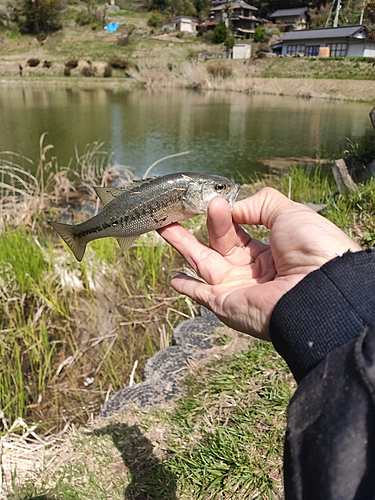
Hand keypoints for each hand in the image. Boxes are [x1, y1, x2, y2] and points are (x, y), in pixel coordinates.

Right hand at [158, 187, 360, 340]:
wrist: (318, 289)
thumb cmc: (311, 249)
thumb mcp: (289, 212)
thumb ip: (259, 204)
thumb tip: (233, 207)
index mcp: (271, 252)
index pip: (240, 232)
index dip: (225, 216)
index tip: (213, 200)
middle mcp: (252, 271)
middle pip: (219, 244)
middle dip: (203, 225)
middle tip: (182, 207)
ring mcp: (237, 287)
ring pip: (203, 262)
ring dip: (184, 244)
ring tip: (164, 225)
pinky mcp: (225, 304)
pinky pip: (200, 295)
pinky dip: (187, 288)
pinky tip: (174, 278)